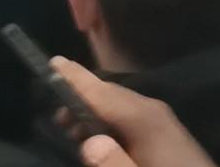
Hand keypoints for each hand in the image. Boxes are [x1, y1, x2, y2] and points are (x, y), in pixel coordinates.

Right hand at [49, 57, 215, 166]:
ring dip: (94, 109)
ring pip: (120, 104)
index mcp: (148, 121)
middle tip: (52, 106)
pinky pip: (131, 116)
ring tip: (68, 123)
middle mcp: (156, 112)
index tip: (53, 62)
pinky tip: (99, 133)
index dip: (76, 79)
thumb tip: (89, 140)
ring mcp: (164, 121)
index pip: (104, 93)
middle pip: (110, 94)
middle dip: (80, 95)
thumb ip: (115, 165)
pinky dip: (109, 119)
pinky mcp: (167, 134)